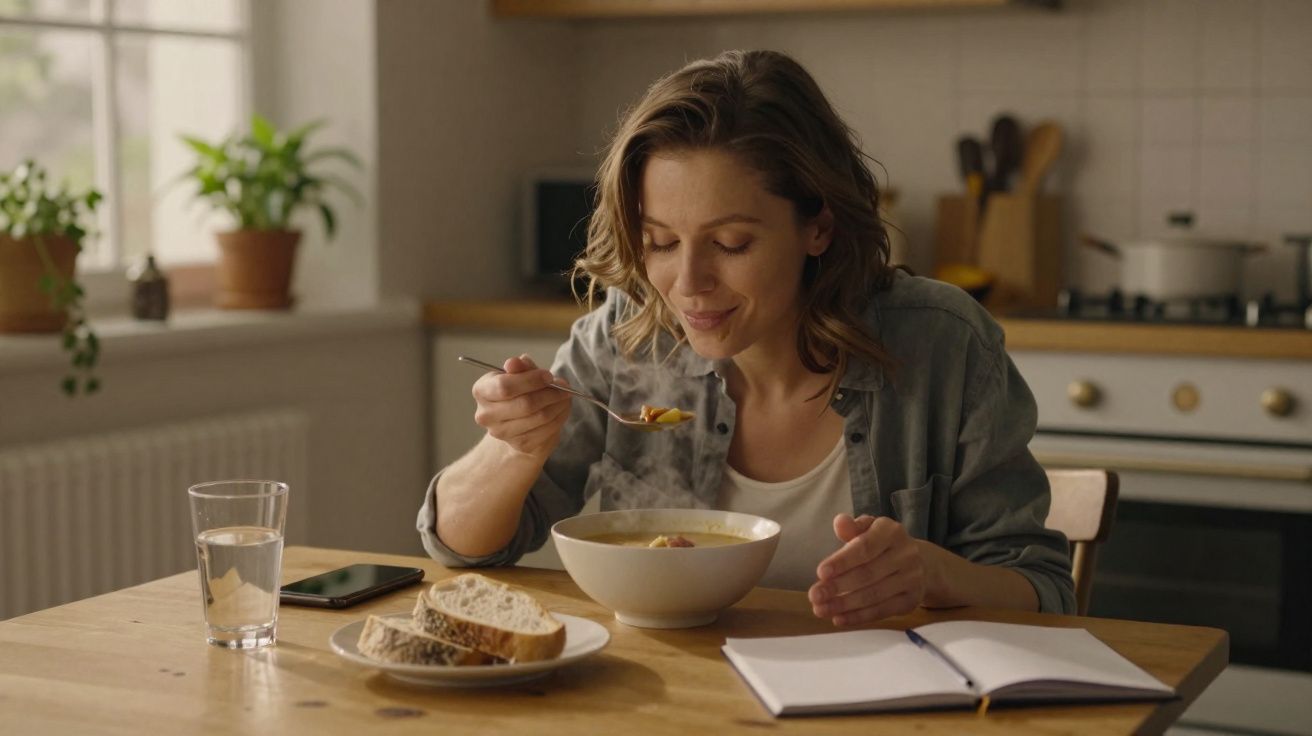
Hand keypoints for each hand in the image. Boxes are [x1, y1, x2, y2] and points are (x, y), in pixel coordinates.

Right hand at [472, 354, 571, 460]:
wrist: (519, 422)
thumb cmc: (520, 391)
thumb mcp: (520, 374)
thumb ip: (520, 367)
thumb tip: (515, 362)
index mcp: (482, 391)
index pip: (505, 386)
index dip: (531, 380)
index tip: (548, 375)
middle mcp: (486, 414)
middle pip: (525, 404)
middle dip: (550, 393)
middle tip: (563, 387)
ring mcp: (501, 433)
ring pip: (539, 417)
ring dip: (558, 405)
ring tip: (564, 396)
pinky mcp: (520, 445)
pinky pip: (546, 430)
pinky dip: (559, 418)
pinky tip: (561, 409)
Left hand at [807, 513, 926, 626]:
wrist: (921, 563)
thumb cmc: (882, 544)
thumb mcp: (868, 529)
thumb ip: (852, 527)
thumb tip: (839, 522)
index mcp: (892, 532)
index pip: (865, 547)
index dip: (842, 561)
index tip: (820, 573)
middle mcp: (906, 554)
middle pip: (868, 574)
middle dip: (838, 586)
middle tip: (814, 595)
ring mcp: (912, 578)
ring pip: (874, 595)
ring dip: (844, 604)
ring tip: (820, 609)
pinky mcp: (912, 600)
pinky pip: (882, 611)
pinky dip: (858, 617)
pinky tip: (839, 618)